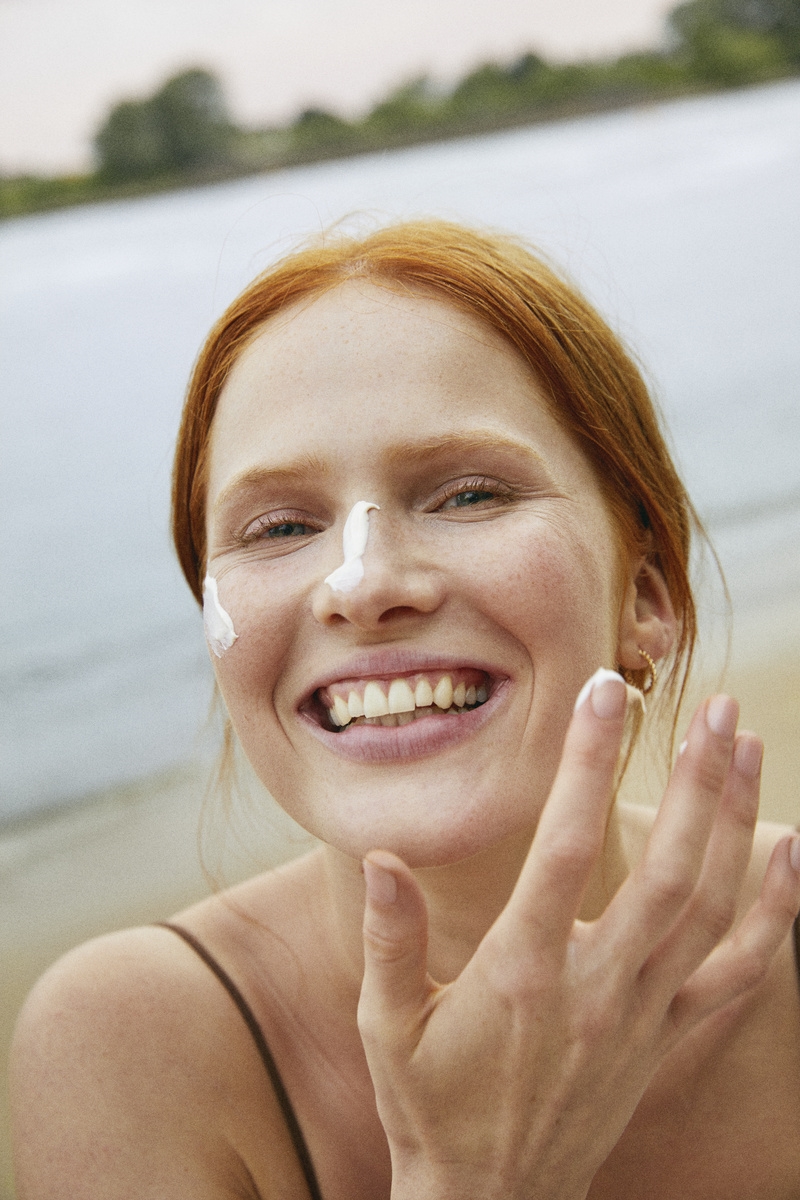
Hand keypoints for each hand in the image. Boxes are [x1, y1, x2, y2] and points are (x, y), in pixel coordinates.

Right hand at [357, 675, 799, 1199]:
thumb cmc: (429, 1107)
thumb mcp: (386, 1027)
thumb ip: (388, 939)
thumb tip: (384, 857)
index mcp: (521, 973)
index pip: (563, 846)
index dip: (585, 763)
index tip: (601, 695)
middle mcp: (594, 988)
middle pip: (665, 871)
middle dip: (696, 781)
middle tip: (717, 710)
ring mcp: (641, 1017)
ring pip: (707, 908)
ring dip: (733, 824)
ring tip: (747, 749)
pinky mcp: (664, 1042)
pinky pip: (736, 974)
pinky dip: (771, 915)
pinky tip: (787, 857)